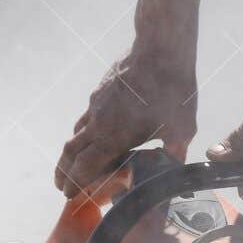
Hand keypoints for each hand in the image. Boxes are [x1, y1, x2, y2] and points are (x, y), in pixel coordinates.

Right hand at [54, 0, 200, 194]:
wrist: (160, 47)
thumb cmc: (173, 89)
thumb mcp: (181, 129)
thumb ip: (174, 154)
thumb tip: (176, 173)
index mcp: (113, 136)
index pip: (85, 166)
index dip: (75, 183)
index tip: (68, 194)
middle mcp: (98, 121)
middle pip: (71, 152)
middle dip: (64, 172)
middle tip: (61, 186)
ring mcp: (97, 104)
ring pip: (76, 133)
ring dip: (71, 152)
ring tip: (71, 164)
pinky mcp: (101, 91)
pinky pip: (86, 116)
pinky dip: (83, 132)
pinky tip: (91, 134)